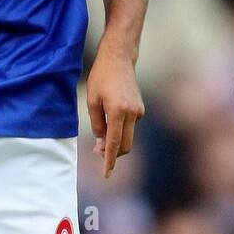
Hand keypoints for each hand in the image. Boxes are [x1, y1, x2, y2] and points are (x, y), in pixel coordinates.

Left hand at [86, 38, 144, 178]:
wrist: (119, 59)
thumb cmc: (101, 77)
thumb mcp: (92, 100)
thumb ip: (97, 124)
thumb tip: (102, 143)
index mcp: (118, 111)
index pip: (113, 143)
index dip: (109, 160)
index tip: (106, 174)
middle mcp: (132, 113)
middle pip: (124, 145)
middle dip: (113, 153)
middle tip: (97, 152)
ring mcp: (139, 111)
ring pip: (128, 137)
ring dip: (116, 141)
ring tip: (100, 135)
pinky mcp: (141, 109)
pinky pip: (130, 127)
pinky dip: (120, 129)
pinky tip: (111, 117)